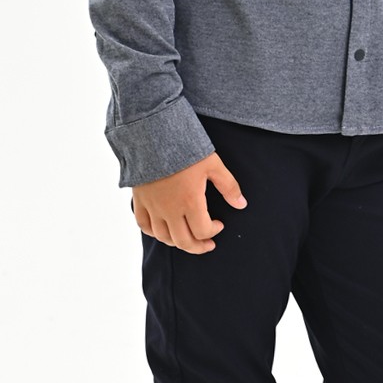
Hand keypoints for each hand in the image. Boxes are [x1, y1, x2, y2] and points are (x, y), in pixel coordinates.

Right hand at [132, 150, 246, 253]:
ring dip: (178, 242)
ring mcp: (153, 207)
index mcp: (190, 202)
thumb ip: (228, 186)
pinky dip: (155, 232)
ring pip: (163, 237)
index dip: (213, 231)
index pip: (202, 231)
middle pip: (184, 242)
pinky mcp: (140, 201)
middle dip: (198, 246)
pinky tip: (164, 230)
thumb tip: (241, 204)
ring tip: (188, 238)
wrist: (153, 135)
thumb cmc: (185, 148)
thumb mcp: (213, 165)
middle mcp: (170, 210)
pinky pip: (144, 225)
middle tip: (208, 244)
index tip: (219, 224)